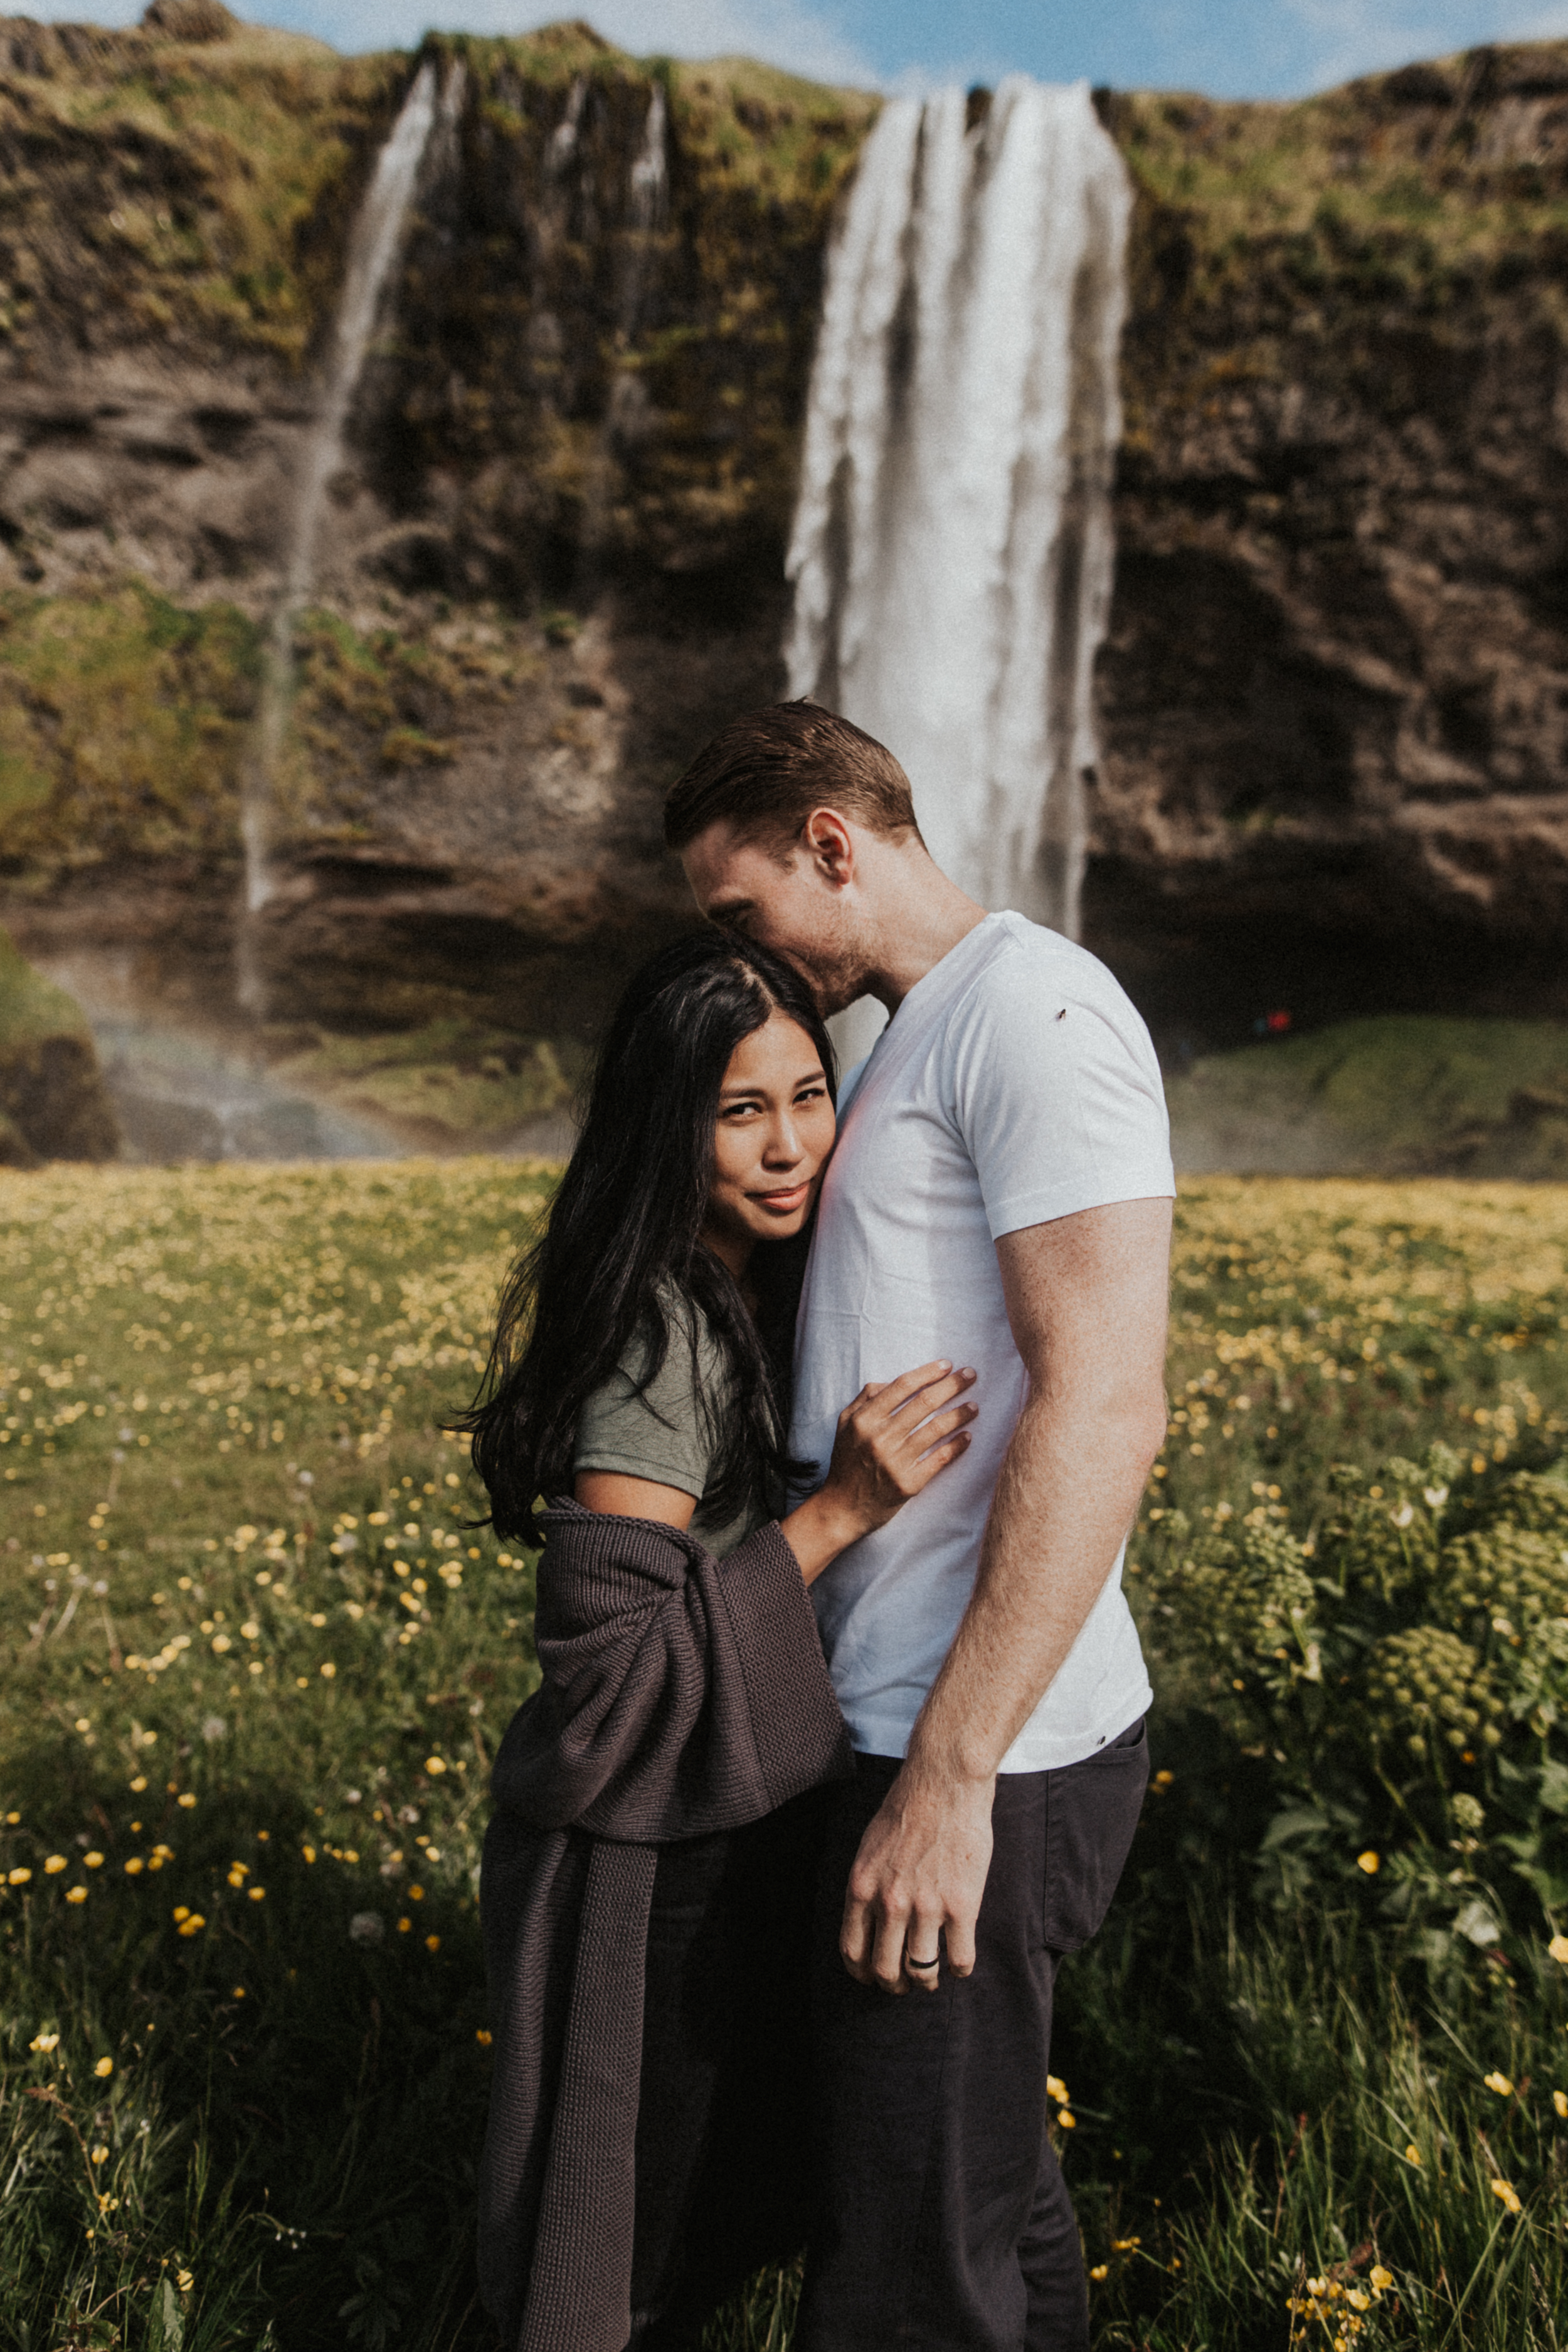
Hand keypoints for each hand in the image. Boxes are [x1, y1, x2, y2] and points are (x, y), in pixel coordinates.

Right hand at [821, 1360, 977, 1538]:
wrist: (842, 1508)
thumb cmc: (846, 1462)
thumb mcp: (845, 1425)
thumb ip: (865, 1399)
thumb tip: (889, 1382)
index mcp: (864, 1420)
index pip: (902, 1386)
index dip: (927, 1373)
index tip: (947, 1365)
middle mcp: (880, 1438)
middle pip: (924, 1403)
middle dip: (951, 1385)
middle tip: (971, 1375)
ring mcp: (895, 1462)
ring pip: (936, 1429)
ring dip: (960, 1414)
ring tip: (974, 1406)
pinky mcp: (909, 1484)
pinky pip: (939, 1459)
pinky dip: (956, 1446)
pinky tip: (967, 1436)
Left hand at [840, 1765, 993, 1994]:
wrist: (944, 1782)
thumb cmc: (907, 1808)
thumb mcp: (869, 1847)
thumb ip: (867, 1885)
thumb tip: (868, 1920)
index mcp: (861, 1888)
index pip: (853, 1952)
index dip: (862, 1974)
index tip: (872, 1977)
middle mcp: (890, 1903)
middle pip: (885, 1971)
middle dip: (893, 1986)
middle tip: (904, 1983)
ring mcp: (927, 1907)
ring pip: (921, 1972)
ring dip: (926, 1982)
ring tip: (932, 1976)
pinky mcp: (962, 1906)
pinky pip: (959, 1960)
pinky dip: (958, 1969)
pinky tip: (959, 1961)